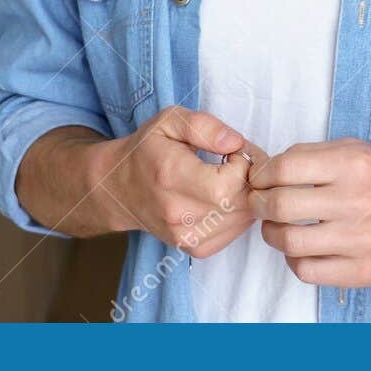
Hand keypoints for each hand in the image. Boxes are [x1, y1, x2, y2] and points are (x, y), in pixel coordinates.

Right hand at [105, 106, 264, 257]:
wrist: (121, 188)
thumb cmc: (147, 150)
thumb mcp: (170, 121)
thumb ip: (204, 126)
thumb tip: (236, 142)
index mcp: (172, 177)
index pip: (229, 184)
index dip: (243, 163)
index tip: (233, 151)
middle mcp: (178, 213)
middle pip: (240, 204)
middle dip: (249, 179)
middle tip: (237, 162)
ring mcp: (186, 236)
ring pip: (242, 220)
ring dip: (246, 196)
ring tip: (228, 177)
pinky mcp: (194, 248)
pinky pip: (235, 232)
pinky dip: (239, 213)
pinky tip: (224, 197)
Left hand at [249, 138, 370, 287]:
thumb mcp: (361, 150)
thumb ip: (316, 155)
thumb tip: (270, 168)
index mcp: (354, 164)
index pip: (286, 167)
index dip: (262, 174)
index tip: (259, 178)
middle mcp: (358, 201)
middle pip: (281, 205)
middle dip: (259, 202)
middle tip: (258, 201)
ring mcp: (361, 241)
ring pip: (289, 242)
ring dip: (271, 232)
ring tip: (276, 226)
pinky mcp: (363, 272)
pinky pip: (308, 271)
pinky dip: (294, 259)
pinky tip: (300, 249)